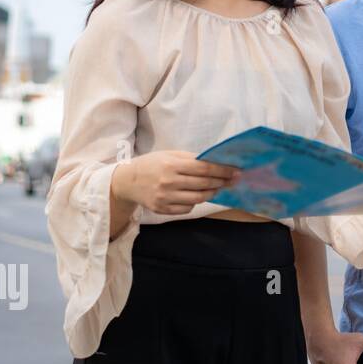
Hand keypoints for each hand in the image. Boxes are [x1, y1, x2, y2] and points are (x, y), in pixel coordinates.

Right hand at [111, 150, 237, 215]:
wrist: (127, 181)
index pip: (205, 168)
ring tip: (217, 187)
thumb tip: (216, 162)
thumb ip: (192, 158)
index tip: (235, 170)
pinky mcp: (162, 209)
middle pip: (204, 184)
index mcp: (172, 165)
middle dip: (222, 181)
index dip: (223, 170)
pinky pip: (187, 208)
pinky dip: (195, 202)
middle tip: (233, 180)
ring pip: (198, 198)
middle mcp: (169, 182)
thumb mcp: (170, 154)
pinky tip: (198, 195)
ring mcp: (165, 197)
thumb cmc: (152, 164)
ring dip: (212, 193)